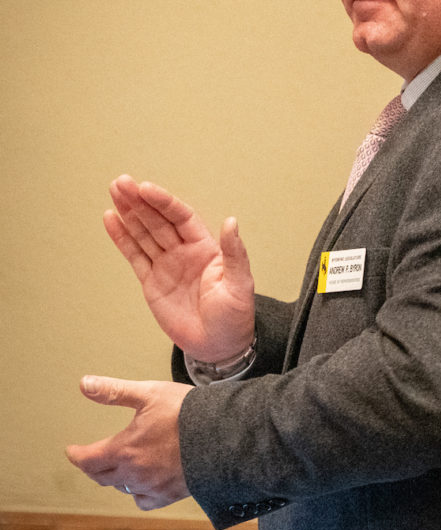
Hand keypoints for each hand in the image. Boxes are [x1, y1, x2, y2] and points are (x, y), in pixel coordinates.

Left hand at [66, 376, 193, 509]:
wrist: (223, 435)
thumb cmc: (187, 412)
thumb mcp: (149, 393)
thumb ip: (114, 391)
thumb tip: (84, 384)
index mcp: (124, 449)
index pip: (88, 459)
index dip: (77, 455)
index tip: (72, 451)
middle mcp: (134, 473)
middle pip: (103, 476)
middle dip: (94, 467)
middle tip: (91, 459)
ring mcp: (152, 486)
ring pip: (123, 488)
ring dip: (116, 478)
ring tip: (118, 468)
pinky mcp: (170, 494)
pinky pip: (145, 501)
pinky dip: (139, 494)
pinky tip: (143, 485)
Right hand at [104, 175, 254, 360]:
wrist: (218, 346)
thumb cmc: (234, 316)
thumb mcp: (240, 284)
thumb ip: (234, 253)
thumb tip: (232, 222)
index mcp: (206, 248)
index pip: (181, 218)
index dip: (163, 202)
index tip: (146, 189)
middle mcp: (184, 252)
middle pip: (158, 220)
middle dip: (140, 201)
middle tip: (121, 183)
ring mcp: (166, 265)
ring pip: (144, 233)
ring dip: (128, 213)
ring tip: (114, 191)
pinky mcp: (152, 282)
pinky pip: (135, 255)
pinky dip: (122, 238)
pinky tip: (111, 219)